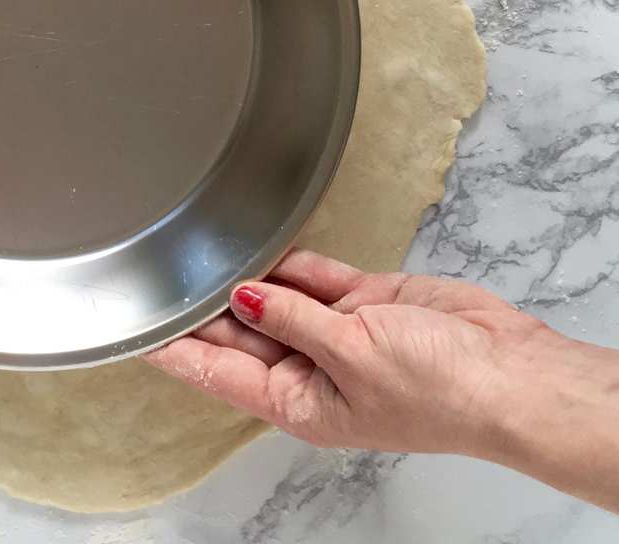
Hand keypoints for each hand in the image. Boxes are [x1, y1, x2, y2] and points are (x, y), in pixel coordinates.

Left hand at [145, 249, 552, 455]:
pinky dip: (292, 260)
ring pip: (274, 298)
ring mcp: (336, 333)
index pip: (216, 373)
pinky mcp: (364, 301)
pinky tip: (260, 241)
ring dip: (249, 276)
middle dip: (204, 307)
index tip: (135, 330)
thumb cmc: (440, 389)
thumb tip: (243, 298)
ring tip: (203, 247)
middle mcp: (310, 370)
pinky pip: (314, 276)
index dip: (174, 350)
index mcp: (298, 403)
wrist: (510, 370)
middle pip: (238, 333)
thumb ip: (291, 319)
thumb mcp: (349, 354)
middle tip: (161, 272)